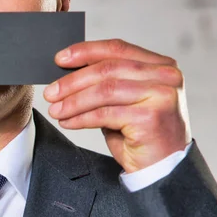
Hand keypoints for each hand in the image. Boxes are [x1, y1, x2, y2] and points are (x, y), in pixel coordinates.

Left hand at [44, 39, 191, 173]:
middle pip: (108, 69)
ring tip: (55, 110)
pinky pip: (105, 114)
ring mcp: (161, 96)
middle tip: (50, 93)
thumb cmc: (140, 134)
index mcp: (161, 66)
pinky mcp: (151, 118)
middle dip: (73, 81)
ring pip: (104, 91)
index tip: (60, 59)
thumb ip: (106, 83)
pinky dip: (81, 118)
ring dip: (74, 101)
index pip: (117, 49)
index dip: (85, 51)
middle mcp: (165, 77)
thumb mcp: (124, 102)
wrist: (164, 168)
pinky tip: (68, 122)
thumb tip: (66, 75)